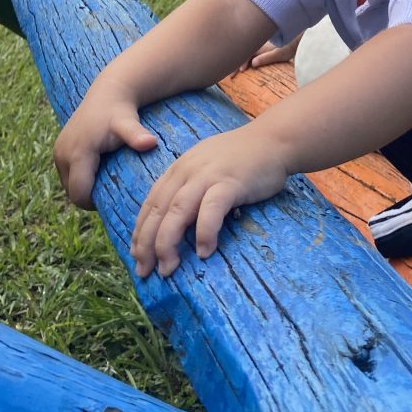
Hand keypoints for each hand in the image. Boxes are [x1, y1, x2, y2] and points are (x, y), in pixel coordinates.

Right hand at [54, 76, 158, 208]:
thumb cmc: (120, 112)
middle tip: (112, 190)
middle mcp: (62, 154)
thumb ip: (136, 135)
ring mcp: (58, 152)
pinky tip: (97, 170)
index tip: (114, 198)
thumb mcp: (129, 124)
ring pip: (68, 184)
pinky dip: (79, 177)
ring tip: (106, 180)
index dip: (95, 202)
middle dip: (89, 196)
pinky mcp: (58, 150)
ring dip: (84, 187)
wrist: (109, 93)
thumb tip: (151, 143)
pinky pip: (67, 174)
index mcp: (78, 153)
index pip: (79, 194)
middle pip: (72, 192)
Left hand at [131, 126, 289, 274]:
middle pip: (158, 210)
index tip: (136, 256)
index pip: (151, 203)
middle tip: (145, 271)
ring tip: (168, 268)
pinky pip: (210, 210)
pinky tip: (203, 252)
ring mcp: (208, 176)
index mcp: (179, 169)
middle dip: (147, 244)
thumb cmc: (243, 159)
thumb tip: (179, 225)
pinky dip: (203, 232)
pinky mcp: (229, 182)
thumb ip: (192, 189)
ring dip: (167, 243)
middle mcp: (187, 171)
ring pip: (176, 211)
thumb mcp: (207, 168)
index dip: (140, 231)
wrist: (274, 139)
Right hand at [240, 33, 301, 71]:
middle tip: (229, 76)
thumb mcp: (279, 54)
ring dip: (238, 62)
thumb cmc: (289, 47)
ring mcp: (258, 45)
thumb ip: (266, 58)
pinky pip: (249, 53)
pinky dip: (244, 59)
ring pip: (245, 53)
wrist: (296, 39)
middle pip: (242, 54)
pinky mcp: (261, 47)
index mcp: (258, 46)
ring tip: (234, 71)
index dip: (238, 64)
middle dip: (234, 64)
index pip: (244, 56)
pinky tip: (243, 66)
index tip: (236, 73)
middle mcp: (256, 45)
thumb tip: (253, 63)